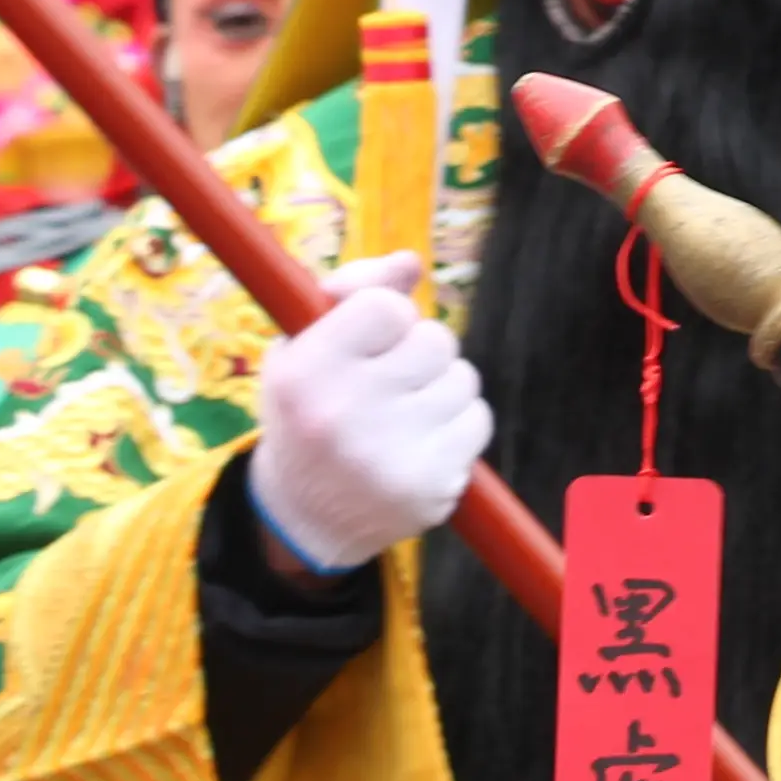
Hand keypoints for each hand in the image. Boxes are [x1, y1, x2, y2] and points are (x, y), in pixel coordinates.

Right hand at [246, 254, 489, 578]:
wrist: (303, 518)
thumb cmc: (308, 413)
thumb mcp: (303, 347)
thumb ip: (353, 292)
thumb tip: (409, 263)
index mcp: (304, 374)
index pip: (387, 306)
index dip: (386, 317)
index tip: (370, 341)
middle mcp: (344, 415)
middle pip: (435, 339)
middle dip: (418, 352)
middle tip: (387, 382)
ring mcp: (392, 456)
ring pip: (463, 378)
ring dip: (441, 387)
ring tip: (401, 415)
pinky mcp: (433, 486)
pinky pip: (478, 419)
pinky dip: (458, 424)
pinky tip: (420, 442)